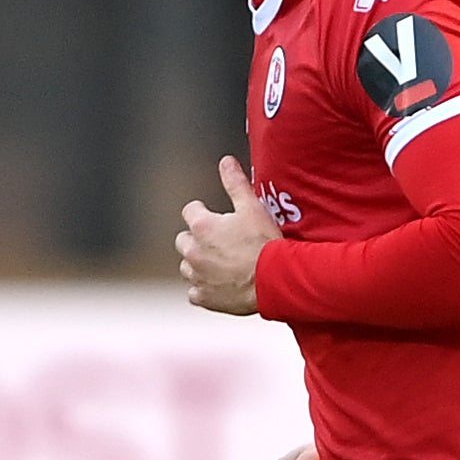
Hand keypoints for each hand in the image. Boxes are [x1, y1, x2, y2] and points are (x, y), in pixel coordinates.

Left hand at [179, 158, 279, 313]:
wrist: (275, 280)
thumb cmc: (265, 245)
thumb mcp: (253, 208)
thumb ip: (235, 183)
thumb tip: (226, 162)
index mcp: (202, 226)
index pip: (190, 211)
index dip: (203, 212)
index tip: (215, 218)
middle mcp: (193, 251)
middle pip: (183, 240)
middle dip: (197, 239)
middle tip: (220, 243)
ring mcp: (197, 276)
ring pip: (187, 266)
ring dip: (198, 264)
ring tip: (221, 264)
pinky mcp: (204, 297)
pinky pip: (195, 292)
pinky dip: (204, 289)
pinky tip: (220, 285)